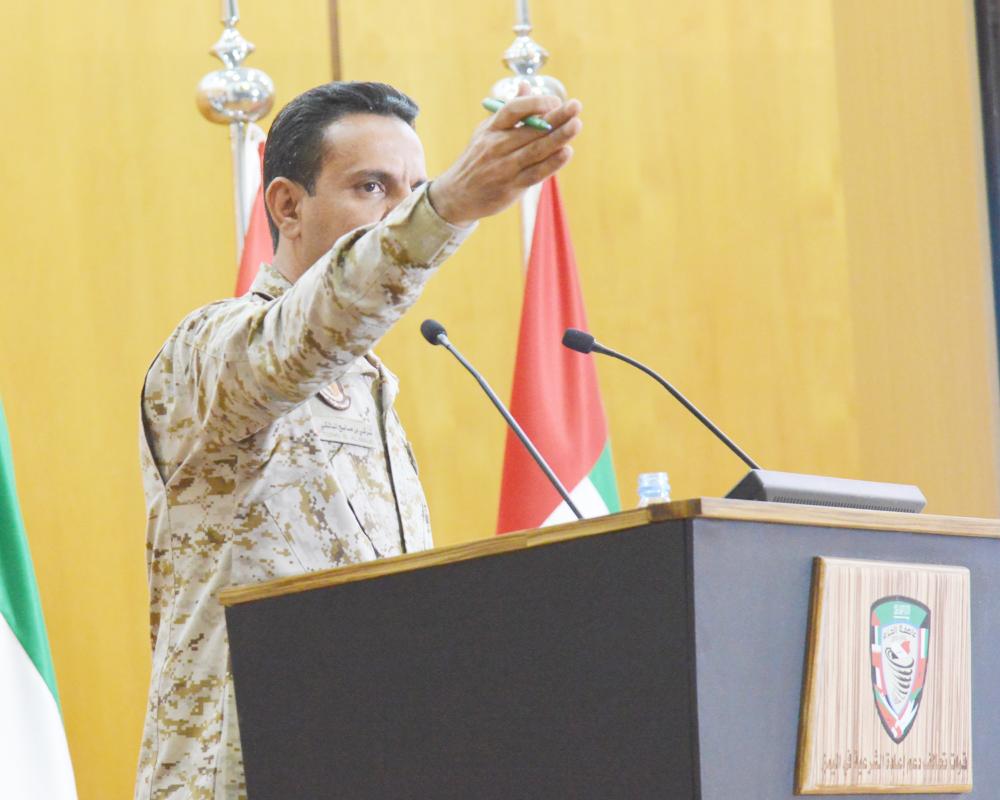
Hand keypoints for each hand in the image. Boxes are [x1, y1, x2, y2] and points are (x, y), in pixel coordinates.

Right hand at [428, 86, 582, 225]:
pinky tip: (566, 152)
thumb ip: (509, 112)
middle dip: (556, 117)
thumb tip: (527, 86)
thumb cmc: (477, 159)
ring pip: (536, 150)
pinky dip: (552, 163)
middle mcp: (496, 146)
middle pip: (531, 130)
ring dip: (558, 137)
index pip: (513, 109)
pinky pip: (536, 173)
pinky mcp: (512, 187)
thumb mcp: (486, 132)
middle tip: (576, 106)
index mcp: (491, 129)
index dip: (535, 102)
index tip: (555, 100)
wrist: (458, 196)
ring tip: (576, 125)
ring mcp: (504, 167)